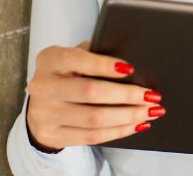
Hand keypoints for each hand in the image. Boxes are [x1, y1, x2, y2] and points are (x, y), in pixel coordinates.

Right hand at [24, 40, 163, 151]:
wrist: (41, 106)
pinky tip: (136, 124)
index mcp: (49, 60)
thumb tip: (128, 65)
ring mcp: (45, 114)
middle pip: (90, 92)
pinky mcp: (53, 135)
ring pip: (94, 118)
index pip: (76, 59)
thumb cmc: (66, 75)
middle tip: (152, 95)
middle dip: (127, 95)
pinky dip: (119, 131)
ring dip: (128, 116)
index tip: (130, 68)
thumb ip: (94, 55)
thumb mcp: (73, 59)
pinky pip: (92, 136)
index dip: (103, 64)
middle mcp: (43, 87)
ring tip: (151, 111)